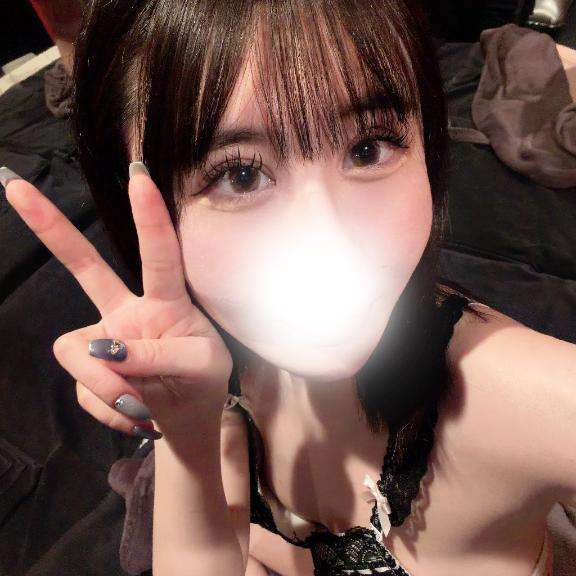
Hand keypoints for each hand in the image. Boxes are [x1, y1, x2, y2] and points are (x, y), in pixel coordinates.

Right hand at [1, 163, 232, 438]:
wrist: (186, 421)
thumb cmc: (202, 383)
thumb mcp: (200, 367)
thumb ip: (159, 356)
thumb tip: (107, 351)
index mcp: (167, 301)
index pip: (159, 256)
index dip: (150, 219)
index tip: (139, 176)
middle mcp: (128, 311)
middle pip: (86, 266)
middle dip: (52, 229)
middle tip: (15, 185)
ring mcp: (103, 338)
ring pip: (77, 353)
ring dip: (107, 385)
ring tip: (140, 404)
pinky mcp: (86, 370)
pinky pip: (84, 390)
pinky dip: (111, 408)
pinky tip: (134, 411)